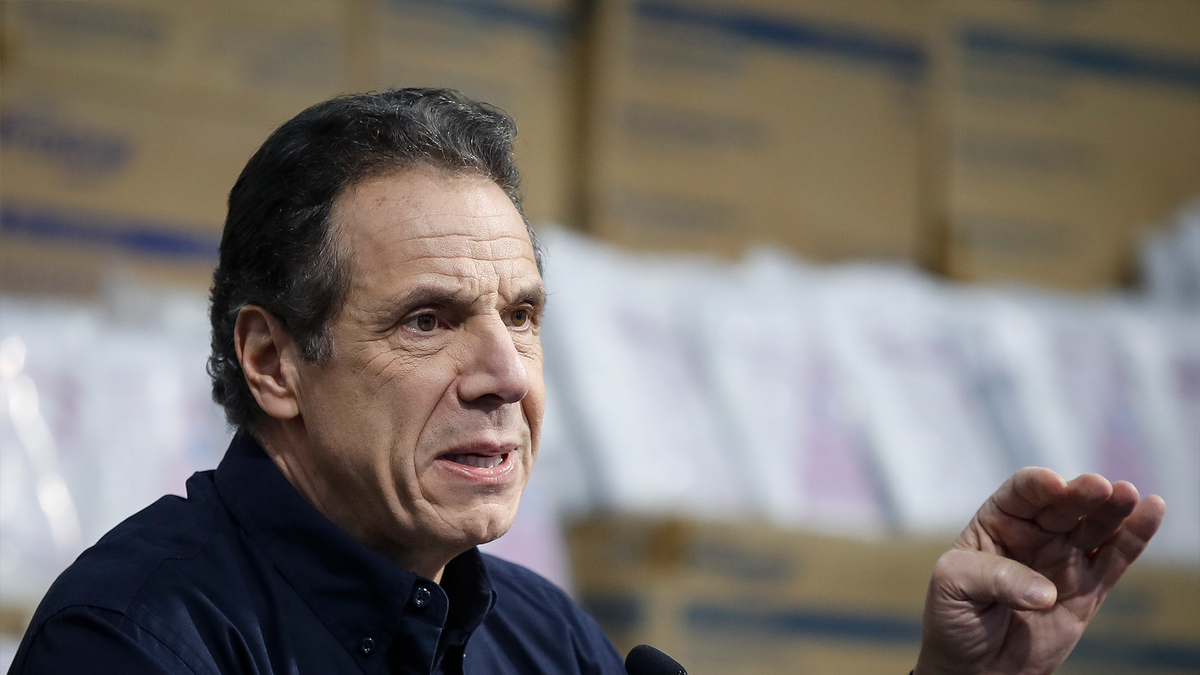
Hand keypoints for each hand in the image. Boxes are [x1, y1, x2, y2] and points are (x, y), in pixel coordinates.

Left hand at [914, 468, 1164, 674]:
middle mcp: (1035, 535)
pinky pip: (1115, 559)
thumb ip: (994, 577)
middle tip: (1100, 487)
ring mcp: (1065, 560)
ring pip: (1095, 527)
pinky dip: (1135, 537)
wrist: (976, 667)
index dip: (1037, 485)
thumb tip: (1045, 592)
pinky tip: (1151, 511)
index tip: (1054, 486)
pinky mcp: (1089, 590)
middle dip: (1082, 494)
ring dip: (1113, 509)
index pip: (1021, 494)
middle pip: (1064, 505)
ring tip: (1129, 494)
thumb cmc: (954, 618)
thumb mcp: (953, 586)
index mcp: (997, 523)